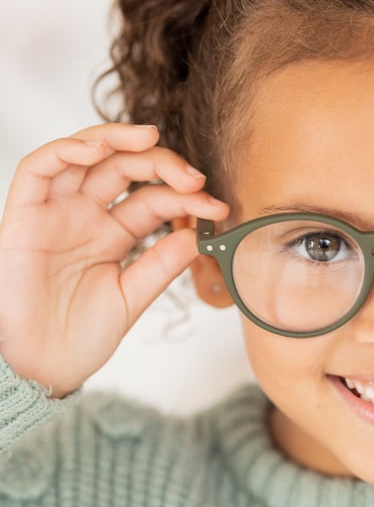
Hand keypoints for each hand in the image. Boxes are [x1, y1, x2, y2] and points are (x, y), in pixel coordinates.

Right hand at [0, 124, 228, 396]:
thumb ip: (161, 265)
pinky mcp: (23, 215)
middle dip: (162, 163)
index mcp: (115, 233)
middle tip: (193, 176)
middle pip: (125, 168)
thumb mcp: (132, 296)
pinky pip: (38, 169)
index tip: (217, 207)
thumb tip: (198, 234)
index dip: (186, 197)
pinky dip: (65, 151)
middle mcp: (86, 216)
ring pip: (84, 156)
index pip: (154, 199)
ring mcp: (56, 212)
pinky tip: (97, 149)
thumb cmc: (80, 336)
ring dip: (116, 138)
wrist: (41, 369)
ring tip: (149, 137)